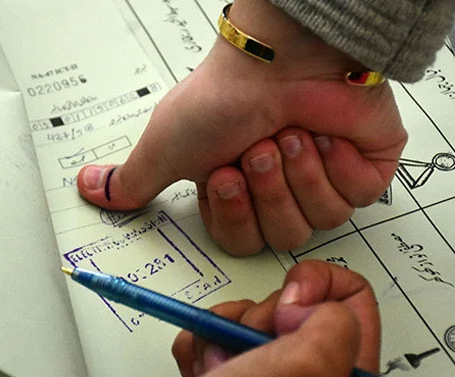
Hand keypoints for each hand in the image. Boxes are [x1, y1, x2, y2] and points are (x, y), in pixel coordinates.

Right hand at [77, 0, 406, 254]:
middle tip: (256, 149)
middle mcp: (281, 189)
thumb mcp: (167, 144)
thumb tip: (90, 189)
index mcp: (240, 190)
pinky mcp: (364, 170)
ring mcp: (325, 180)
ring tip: (288, 134)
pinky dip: (334, 165)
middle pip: (280, 236)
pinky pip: (354, 199)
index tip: (224, 173)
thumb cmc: (227, 97)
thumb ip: (133, 179)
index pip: (241, 240)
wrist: (282, 58)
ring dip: (296, 174)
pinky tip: (323, 136)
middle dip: (265, 190)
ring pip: (318, 221)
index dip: (234, 213)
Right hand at [171, 260, 380, 376]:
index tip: (286, 309)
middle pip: (292, 307)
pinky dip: (201, 347)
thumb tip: (305, 305)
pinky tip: (200, 375)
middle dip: (256, 320)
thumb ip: (330, 328)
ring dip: (220, 334)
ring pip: (248, 320)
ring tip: (215, 371)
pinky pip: (218, 337)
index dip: (315, 289)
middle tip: (245, 354)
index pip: (353, 300)